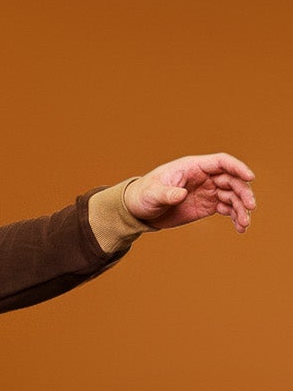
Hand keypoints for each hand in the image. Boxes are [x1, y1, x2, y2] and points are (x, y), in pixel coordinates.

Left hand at [125, 153, 255, 232]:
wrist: (140, 210)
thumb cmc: (144, 194)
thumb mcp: (153, 193)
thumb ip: (167, 193)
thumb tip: (180, 195)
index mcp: (193, 167)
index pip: (221, 162)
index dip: (237, 167)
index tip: (250, 177)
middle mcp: (205, 177)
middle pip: (232, 180)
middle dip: (243, 193)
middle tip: (250, 207)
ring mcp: (208, 191)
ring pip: (232, 196)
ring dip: (241, 208)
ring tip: (244, 224)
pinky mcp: (207, 205)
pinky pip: (227, 209)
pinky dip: (235, 217)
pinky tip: (240, 228)